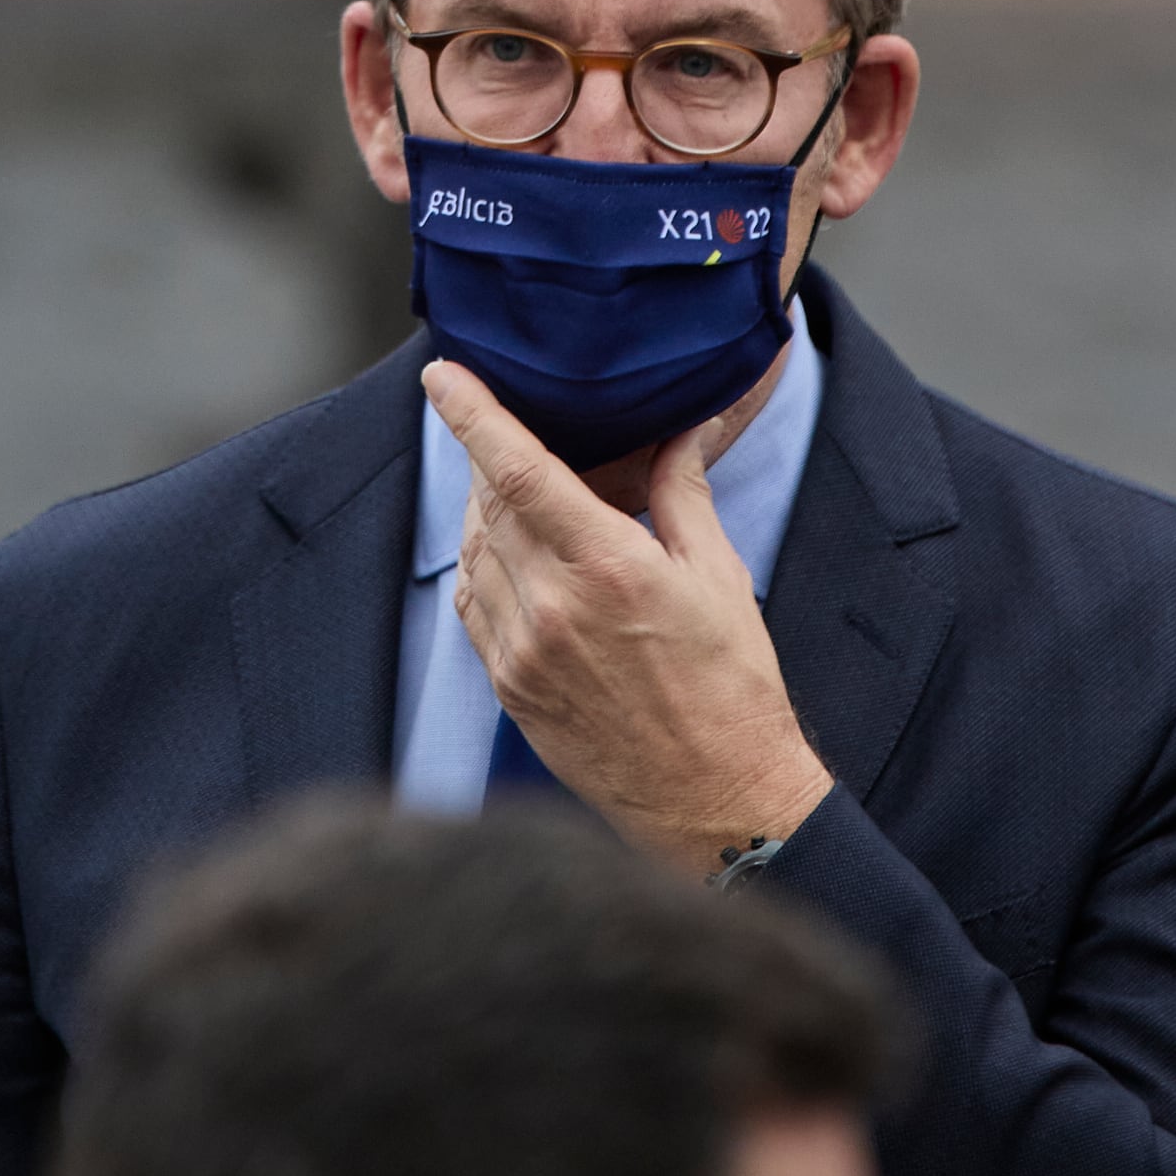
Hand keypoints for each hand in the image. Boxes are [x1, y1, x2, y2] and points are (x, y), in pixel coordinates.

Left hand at [423, 360, 834, 871]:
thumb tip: (677, 433)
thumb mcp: (720, 578)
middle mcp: (553, 607)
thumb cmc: (733, 689)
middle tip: (508, 433)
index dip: (474, 415)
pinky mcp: (511, 691)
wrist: (716, 800)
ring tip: (519, 496)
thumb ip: (683, 496)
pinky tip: (512, 560)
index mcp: (610, 568)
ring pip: (475, 554)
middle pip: (491, 504)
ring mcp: (523, 653)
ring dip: (486, 513)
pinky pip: (473, 609)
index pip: (519, 471)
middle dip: (491, 460)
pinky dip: (483, 569)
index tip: (443, 375)